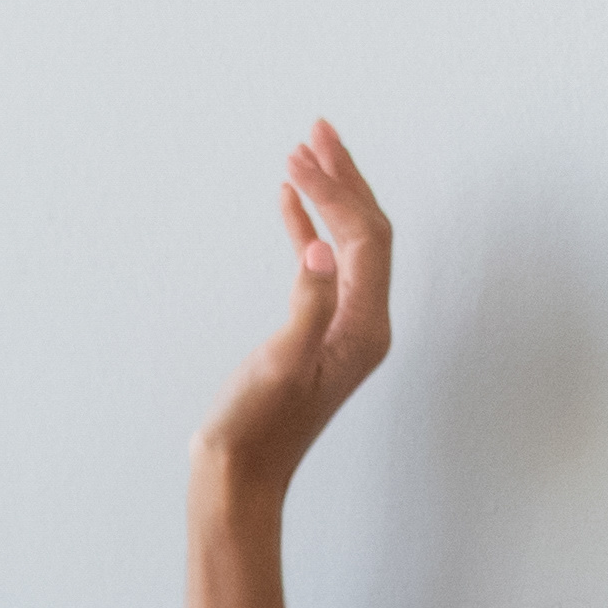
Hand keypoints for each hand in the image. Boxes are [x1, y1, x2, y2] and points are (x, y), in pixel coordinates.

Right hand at [195, 120, 392, 490]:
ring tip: (302, 152)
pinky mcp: (316, 332)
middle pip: (368, 231)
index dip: (339, 192)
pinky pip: (322, 267)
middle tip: (318, 129)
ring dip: (327, 196)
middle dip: (344, 178)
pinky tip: (289, 203)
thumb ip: (306, 306)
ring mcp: (343, 327)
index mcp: (365, 327)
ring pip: (347, 243)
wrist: (239, 477)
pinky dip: (307, 229)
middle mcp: (364, 322)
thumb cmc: (255, 429)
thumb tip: (322, 250)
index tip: (304, 155)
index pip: (366, 239)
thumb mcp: (279, 365)